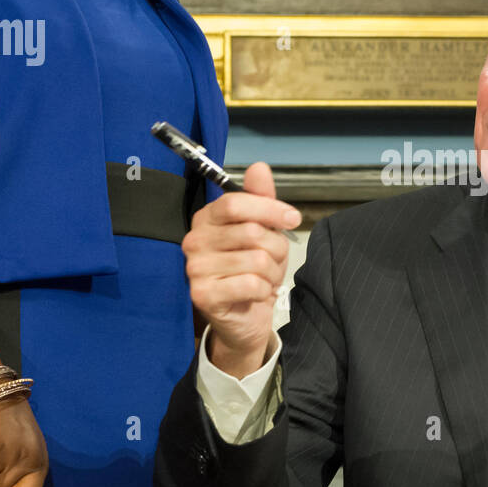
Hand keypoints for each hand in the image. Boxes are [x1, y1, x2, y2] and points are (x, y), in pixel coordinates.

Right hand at [182, 162, 300, 376]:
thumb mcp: (263, 232)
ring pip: (256, 259)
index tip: (293, 219)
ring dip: (272, 272)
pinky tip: (256, 294)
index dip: (270, 209)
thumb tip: (259, 167)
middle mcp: (194, 241)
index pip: (236, 203)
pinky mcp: (203, 294)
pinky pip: (250, 284)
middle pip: (251, 232)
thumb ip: (261, 200)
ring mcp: (195, 268)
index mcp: (206, 219)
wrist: (244, 318)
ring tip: (265, 279)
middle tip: (275, 262)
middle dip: (276, 248)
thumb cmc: (252, 271)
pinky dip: (263, 290)